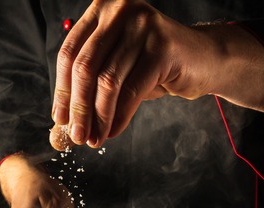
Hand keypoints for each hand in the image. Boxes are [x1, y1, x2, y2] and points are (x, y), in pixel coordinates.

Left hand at [51, 0, 263, 148]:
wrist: (204, 60)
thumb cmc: (155, 65)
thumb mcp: (117, 66)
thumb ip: (91, 82)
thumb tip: (63, 119)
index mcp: (101, 10)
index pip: (70, 52)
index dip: (62, 89)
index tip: (59, 119)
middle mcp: (120, 11)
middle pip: (85, 66)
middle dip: (78, 107)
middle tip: (77, 135)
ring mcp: (142, 26)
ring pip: (107, 81)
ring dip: (99, 117)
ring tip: (95, 139)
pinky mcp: (163, 46)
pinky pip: (132, 90)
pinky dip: (120, 117)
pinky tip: (114, 131)